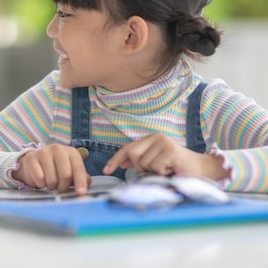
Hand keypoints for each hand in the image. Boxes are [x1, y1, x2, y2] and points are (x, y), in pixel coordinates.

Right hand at [11, 145, 89, 194]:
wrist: (35, 160)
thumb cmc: (56, 168)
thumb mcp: (71, 171)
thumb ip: (80, 178)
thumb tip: (84, 188)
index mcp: (71, 152)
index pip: (78, 168)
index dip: (80, 182)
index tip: (81, 193)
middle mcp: (58, 149)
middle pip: (65, 175)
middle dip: (63, 187)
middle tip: (60, 188)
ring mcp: (43, 152)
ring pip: (51, 179)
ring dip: (51, 186)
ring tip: (50, 182)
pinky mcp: (31, 158)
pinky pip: (39, 179)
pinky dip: (40, 184)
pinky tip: (40, 180)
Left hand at [103, 133, 229, 180]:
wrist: (204, 170)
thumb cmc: (178, 168)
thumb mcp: (155, 163)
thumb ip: (139, 161)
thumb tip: (121, 163)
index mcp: (151, 139)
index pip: (127, 148)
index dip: (115, 159)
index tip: (106, 170)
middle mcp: (156, 137)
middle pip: (132, 154)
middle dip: (139, 168)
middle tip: (156, 170)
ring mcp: (164, 143)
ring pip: (143, 164)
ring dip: (154, 172)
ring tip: (167, 170)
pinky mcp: (170, 151)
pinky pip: (155, 167)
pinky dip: (162, 174)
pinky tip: (172, 170)